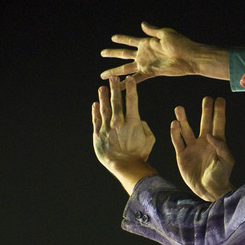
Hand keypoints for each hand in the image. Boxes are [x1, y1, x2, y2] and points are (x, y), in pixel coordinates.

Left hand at [92, 76, 157, 193]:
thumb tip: (138, 120)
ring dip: (103, 97)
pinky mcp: (98, 135)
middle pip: (117, 101)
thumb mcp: (150, 138)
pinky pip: (96, 120)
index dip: (131, 88)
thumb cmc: (140, 153)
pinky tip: (95, 104)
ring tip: (102, 88)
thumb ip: (144, 126)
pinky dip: (95, 111)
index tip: (129, 79)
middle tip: (114, 78)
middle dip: (115, 88)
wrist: (125, 166)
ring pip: (104, 108)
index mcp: (133, 122)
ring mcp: (107, 128)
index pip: (132, 101)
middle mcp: (119, 123)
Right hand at [100, 22, 202, 83]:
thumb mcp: (165, 34)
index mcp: (147, 43)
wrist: (189, 57)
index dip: (122, 39)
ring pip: (126, 68)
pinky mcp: (150, 73)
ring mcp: (146, 64)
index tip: (113, 37)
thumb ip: (152, 30)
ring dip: (115, 72)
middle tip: (102, 53)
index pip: (131, 40)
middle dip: (113, 53)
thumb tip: (142, 23)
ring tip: (103, 76)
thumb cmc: (180, 44)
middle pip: (124, 54)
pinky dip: (127, 84)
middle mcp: (144, 54)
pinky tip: (118, 88)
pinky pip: (136, 79)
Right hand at [171, 97, 234, 200]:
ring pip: (187, 129)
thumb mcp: (226, 160)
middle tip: (206, 98)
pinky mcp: (182, 155)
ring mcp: (193, 147)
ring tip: (179, 108)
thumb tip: (210, 134)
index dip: (219, 111)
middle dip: (205, 110)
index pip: (218, 123)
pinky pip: (178, 142)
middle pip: (204, 122)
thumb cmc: (221, 175)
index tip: (219, 99)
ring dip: (184, 119)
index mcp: (217, 142)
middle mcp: (204, 142)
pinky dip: (175, 133)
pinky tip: (174, 124)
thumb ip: (220, 147)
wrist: (209, 190)